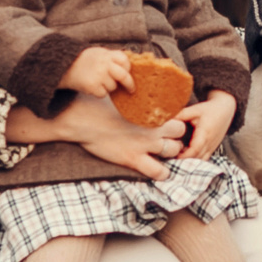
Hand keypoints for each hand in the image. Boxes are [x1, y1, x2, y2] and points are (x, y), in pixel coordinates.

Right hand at [28, 90, 184, 179]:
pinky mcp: (134, 159)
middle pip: (180, 132)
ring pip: (173, 150)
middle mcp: (152, 127)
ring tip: (162, 152)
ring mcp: (145, 144)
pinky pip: (159, 172)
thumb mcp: (122, 95)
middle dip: (176, 135)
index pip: (176, 114)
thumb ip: (136, 95)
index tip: (167, 122)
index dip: (174, 118)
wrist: (81, 118)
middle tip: (166, 137)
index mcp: (150, 109)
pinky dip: (161, 173)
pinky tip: (158, 170)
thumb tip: (139, 88)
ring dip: (170, 152)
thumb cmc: (98, 103)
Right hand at [60, 46, 134, 99]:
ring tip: (96, 81)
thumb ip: (111, 58)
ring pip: (113, 87)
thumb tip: (127, 69)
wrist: (62, 66)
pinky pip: (103, 94)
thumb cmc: (82, 61)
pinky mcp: (92, 86)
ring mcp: (98, 75)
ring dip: (108, 87)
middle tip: (131, 89)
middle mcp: (103, 64)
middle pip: (123, 76)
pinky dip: (99, 92)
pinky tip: (91, 86)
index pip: (124, 60)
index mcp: (106, 54)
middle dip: (129, 84)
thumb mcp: (97, 53)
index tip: (127, 72)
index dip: (127, 68)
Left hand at [174, 89, 239, 160]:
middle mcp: (210, 142)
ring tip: (178, 160)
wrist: (225, 109)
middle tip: (171, 160)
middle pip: (197, 158)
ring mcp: (213, 147)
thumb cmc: (208, 109)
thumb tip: (165, 120)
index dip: (184, 155)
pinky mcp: (213, 148)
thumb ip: (180, 115)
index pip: (195, 149)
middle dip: (185, 161)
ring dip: (191, 162)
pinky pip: (204, 159)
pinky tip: (186, 158)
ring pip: (201, 160)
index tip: (173, 156)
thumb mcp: (194, 109)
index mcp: (205, 133)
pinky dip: (196, 160)